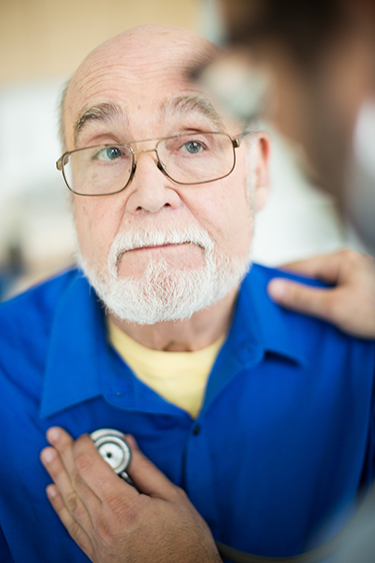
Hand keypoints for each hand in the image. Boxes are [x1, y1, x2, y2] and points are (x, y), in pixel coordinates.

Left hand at [40, 428, 220, 562]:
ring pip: (70, 501)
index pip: (91, 467)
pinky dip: (60, 506)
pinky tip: (52, 490)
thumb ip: (145, 468)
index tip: (87, 435)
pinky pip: (72, 526)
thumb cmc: (186, 542)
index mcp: (124, 506)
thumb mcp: (173, 497)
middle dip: (64, 453)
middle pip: (76, 480)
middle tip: (54, 434)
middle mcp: (105, 524)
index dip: (85, 446)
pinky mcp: (96, 554)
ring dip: (56, 474)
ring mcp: (97, 542)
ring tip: (46, 454)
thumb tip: (127, 444)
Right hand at [267, 249, 374, 338]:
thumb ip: (303, 298)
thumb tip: (272, 288)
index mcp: (339, 260)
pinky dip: (317, 304)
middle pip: (306, 275)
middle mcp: (344, 263)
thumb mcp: (336, 308)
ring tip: (285, 315)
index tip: (257, 291)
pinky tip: (309, 316)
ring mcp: (350, 276)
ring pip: (316, 285)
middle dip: (289, 290)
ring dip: (303, 299)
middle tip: (269, 308)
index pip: (297, 265)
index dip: (276, 278)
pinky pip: (327, 293)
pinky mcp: (355, 290)